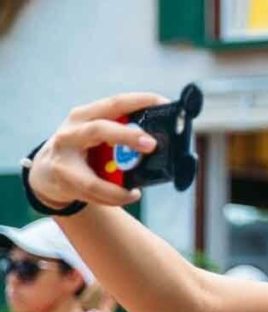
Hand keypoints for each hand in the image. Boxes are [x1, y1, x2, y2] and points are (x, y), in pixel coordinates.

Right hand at [27, 93, 165, 207]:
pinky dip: (117, 196)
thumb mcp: (95, 133)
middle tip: (152, 144)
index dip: (139, 101)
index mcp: (85, 115)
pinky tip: (130, 194)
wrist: (48, 171)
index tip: (163, 103)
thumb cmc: (82, 150)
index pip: (114, 103)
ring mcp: (66, 156)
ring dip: (118, 186)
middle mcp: (72, 132)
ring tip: (136, 190)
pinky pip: (96, 191)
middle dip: (128, 136)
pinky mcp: (66, 179)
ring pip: (93, 172)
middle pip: (100, 130)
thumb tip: (160, 141)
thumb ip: (120, 132)